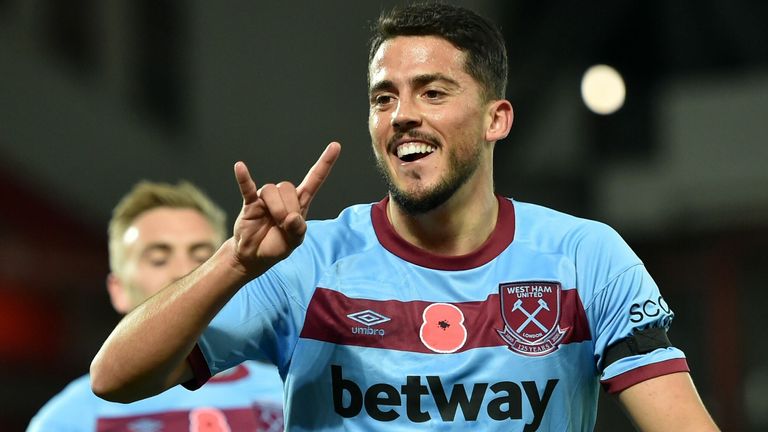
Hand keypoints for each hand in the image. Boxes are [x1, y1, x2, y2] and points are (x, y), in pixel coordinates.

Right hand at [231, 142, 340, 276]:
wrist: (255, 256)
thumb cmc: (276, 245)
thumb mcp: (294, 243)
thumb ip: (298, 231)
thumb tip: (293, 218)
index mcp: (300, 203)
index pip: (314, 179)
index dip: (325, 163)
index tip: (335, 146)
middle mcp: (284, 196)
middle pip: (288, 187)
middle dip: (288, 208)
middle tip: (284, 225)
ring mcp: (266, 198)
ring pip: (272, 189)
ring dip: (275, 208)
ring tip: (273, 222)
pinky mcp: (250, 203)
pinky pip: (247, 187)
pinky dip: (244, 178)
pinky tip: (240, 167)